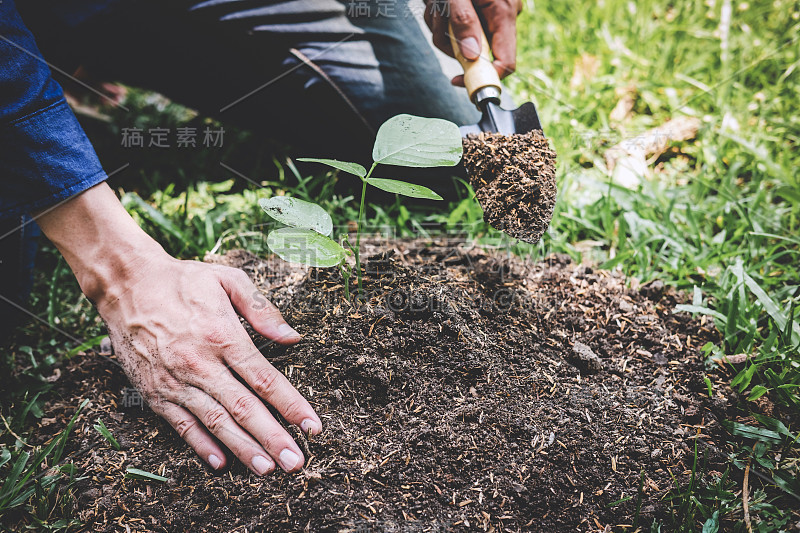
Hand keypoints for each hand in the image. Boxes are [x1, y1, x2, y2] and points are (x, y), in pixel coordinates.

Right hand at [36, 183, 320, 474]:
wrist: (125, 284)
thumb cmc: (183, 280)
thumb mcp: (228, 280)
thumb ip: (262, 309)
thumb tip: (293, 337)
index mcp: (223, 335)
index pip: (264, 378)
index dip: (291, 405)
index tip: (312, 426)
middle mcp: (200, 363)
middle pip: (244, 408)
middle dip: (273, 438)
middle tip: (296, 463)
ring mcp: (176, 381)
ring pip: (215, 422)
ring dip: (243, 448)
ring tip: (267, 469)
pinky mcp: (155, 391)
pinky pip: (181, 424)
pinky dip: (200, 445)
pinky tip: (220, 462)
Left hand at [424, 0, 522, 85]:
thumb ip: (464, 22)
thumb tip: (470, 57)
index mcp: (504, 12)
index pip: (506, 61)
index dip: (485, 77)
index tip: (458, 81)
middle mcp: (501, 16)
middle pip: (476, 53)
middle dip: (449, 41)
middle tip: (437, 15)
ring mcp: (488, 14)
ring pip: (461, 41)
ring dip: (440, 26)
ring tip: (436, 1)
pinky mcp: (476, 10)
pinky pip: (457, 28)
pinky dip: (442, 18)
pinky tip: (438, 0)